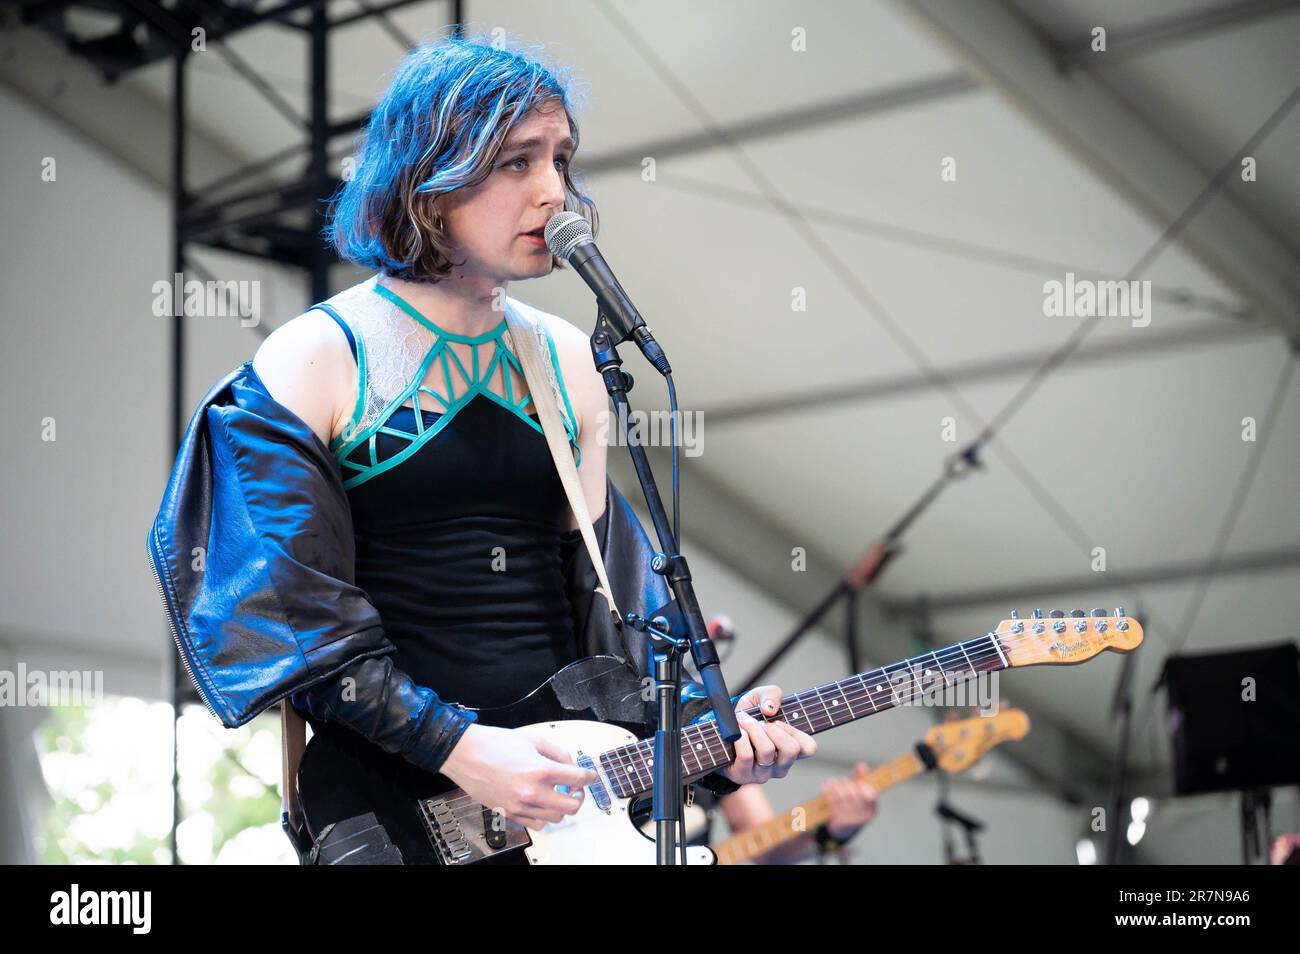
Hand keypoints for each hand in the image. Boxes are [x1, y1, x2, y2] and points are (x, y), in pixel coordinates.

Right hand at [440, 723, 596, 830]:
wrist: (466, 754)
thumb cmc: (494, 744)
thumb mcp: (532, 739)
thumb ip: (557, 752)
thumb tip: (570, 764)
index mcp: (540, 770)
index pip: (578, 778)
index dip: (590, 777)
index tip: (591, 776)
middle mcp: (532, 791)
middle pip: (571, 806)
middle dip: (579, 796)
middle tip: (575, 788)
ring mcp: (520, 805)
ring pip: (555, 818)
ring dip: (562, 807)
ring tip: (557, 795)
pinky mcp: (509, 813)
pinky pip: (536, 825)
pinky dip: (544, 817)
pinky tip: (541, 804)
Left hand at [720, 685, 816, 785]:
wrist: (720, 731)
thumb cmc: (747, 716)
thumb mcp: (760, 697)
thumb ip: (772, 694)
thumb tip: (769, 709)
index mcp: (790, 750)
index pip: (809, 748)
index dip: (796, 732)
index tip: (779, 722)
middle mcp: (779, 765)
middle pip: (790, 750)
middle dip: (773, 728)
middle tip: (761, 722)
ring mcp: (762, 773)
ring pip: (767, 750)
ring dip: (753, 728)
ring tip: (743, 721)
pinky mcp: (742, 775)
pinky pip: (746, 755)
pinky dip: (740, 737)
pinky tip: (736, 732)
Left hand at [825, 761, 877, 839]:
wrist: (843, 830)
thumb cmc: (853, 808)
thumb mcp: (860, 795)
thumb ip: (861, 779)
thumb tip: (862, 764)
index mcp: (872, 808)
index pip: (870, 795)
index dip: (864, 788)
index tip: (858, 784)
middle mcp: (864, 815)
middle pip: (853, 793)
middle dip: (845, 785)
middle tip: (840, 782)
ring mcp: (852, 819)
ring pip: (842, 796)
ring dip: (835, 788)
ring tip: (832, 784)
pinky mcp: (840, 821)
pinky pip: (833, 803)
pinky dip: (828, 793)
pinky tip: (825, 788)